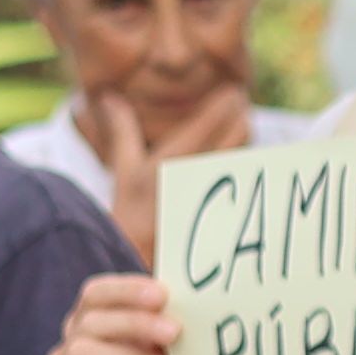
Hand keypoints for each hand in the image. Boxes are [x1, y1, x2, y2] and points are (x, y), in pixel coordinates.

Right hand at [76, 85, 246, 266]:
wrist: (139, 261)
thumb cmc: (131, 214)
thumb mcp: (124, 169)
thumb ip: (122, 131)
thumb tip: (108, 97)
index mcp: (172, 158)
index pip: (213, 119)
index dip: (228, 102)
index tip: (234, 93)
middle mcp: (196, 173)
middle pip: (238, 132)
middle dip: (241, 115)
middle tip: (241, 106)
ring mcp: (215, 192)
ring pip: (245, 152)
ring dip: (247, 136)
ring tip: (243, 125)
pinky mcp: (228, 208)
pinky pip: (244, 176)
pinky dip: (247, 161)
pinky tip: (246, 158)